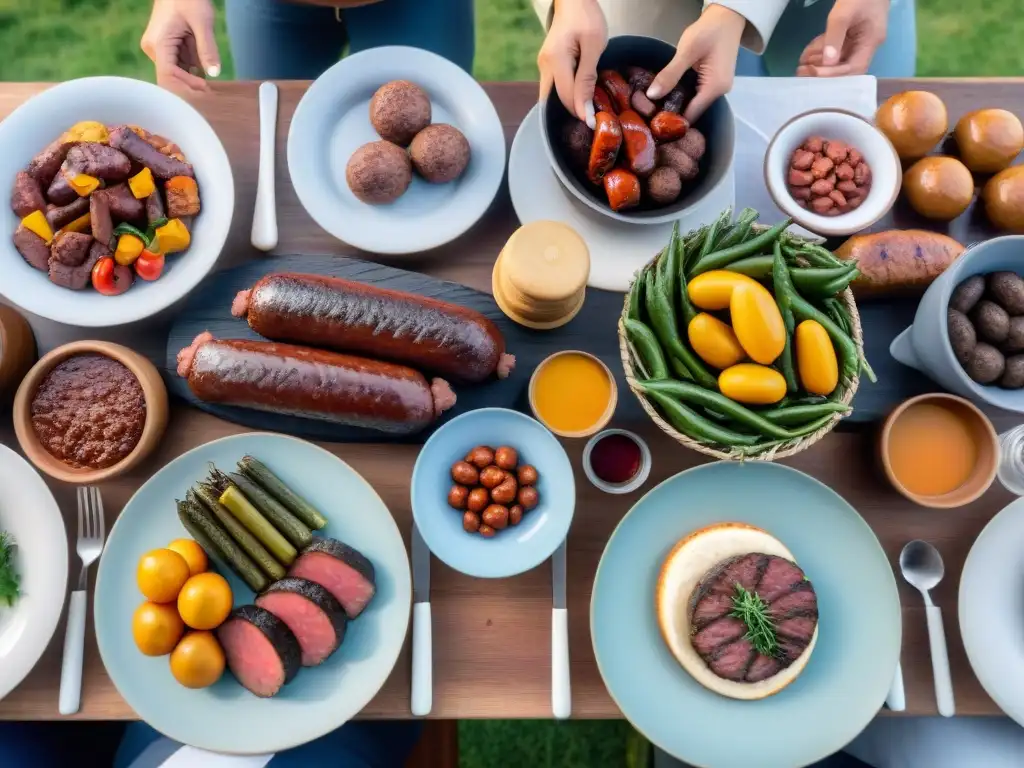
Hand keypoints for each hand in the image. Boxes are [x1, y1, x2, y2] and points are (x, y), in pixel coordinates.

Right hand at [141, 0, 220, 91]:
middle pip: (172, 78)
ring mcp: (159, 50)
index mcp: (158, 44)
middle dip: (191, 84)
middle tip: (212, 91)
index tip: (205, 89)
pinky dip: (193, 66)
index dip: (186, 87)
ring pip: (178, 73)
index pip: (168, 76)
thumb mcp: (203, 22)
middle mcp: (154, 50)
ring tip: (206, 63)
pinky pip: (180, 64)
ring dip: (194, 74)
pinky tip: (202, 58)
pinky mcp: (166, 49)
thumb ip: (208, 49)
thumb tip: (214, 74)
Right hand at [538, 0, 607, 127]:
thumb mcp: (594, 46)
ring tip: (586, 112)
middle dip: (569, 113)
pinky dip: (565, 95)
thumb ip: (587, 79)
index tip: (594, 123)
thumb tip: (584, 110)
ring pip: (551, 95)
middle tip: (589, 122)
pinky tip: (579, 98)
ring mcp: (543, 65)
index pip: (565, 97)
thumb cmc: (587, 18)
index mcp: (555, 61)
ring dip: (567, 105)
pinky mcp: (547, 63)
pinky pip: (553, 86)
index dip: (579, 112)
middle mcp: (544, 66)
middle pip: (552, 101)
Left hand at [646, 5, 745, 123]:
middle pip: (692, 111)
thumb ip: (670, 74)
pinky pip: (696, 95)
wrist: (727, 17)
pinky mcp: (714, 82)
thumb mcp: (687, 51)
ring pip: (693, 103)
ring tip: (654, 107)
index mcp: (715, 89)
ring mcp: (718, 88)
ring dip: (676, 104)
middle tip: (648, 114)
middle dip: (672, 113)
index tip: (651, 123)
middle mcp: (719, 93)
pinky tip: (667, 94)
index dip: (671, 120)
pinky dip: (683, 95)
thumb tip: (651, 95)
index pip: (691, 115)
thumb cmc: (709, 31)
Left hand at [796, 0, 889, 76]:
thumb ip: (835, 37)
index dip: (834, 74)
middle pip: (845, 66)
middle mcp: (866, 44)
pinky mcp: (850, 34)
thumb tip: (827, 62)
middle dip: (823, 72)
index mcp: (871, 41)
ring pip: (837, 58)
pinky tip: (806, 55)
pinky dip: (821, 51)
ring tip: (801, 65)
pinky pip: (835, 47)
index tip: (814, 72)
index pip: (854, 67)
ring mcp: (858, 39)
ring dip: (819, 63)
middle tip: (802, 72)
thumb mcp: (844, 13)